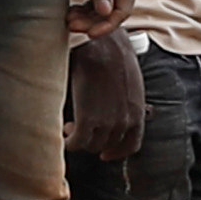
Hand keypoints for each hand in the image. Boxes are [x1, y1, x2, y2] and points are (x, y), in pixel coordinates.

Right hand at [65, 31, 145, 160]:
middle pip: (107, 145)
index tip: (105, 154)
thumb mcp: (130, 84)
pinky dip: (69, 142)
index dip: (117, 152)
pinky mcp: (88, 119)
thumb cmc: (114, 57)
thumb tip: (113, 107)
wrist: (103, 46)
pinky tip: (62, 134)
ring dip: (79, 140)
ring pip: (91, 145)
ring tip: (68, 127)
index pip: (131, 145)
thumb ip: (124, 102)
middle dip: (93, 142)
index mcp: (138, 113)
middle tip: (78, 132)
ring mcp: (108, 122)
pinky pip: (77, 142)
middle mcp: (125, 122)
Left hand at [71, 0, 137, 39]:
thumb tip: (105, 12)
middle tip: (72, 26)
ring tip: (69, 20)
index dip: (107, 25)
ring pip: (101, 9)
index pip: (121, 12)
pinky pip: (94, 2)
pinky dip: (84, 8)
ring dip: (86, 17)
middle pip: (110, 13)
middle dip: (92, 22)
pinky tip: (72, 11)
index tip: (90, 33)